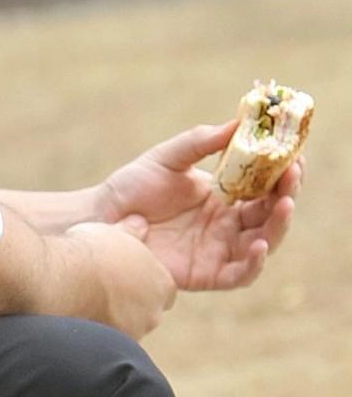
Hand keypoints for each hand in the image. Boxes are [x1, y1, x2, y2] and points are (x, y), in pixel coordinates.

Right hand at [65, 218, 176, 338]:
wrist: (57, 279)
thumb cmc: (86, 253)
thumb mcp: (113, 232)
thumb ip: (131, 232)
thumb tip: (139, 223)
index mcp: (162, 284)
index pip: (163, 290)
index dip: (143, 283)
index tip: (124, 276)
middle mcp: (153, 313)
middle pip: (146, 312)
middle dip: (129, 304)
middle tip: (102, 289)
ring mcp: (130, 333)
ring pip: (125, 328)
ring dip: (110, 319)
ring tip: (83, 302)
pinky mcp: (106, 348)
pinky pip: (104, 342)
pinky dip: (93, 331)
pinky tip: (74, 316)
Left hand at [95, 123, 302, 290]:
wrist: (101, 217)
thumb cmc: (133, 186)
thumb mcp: (168, 157)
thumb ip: (201, 141)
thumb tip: (238, 122)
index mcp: (226, 197)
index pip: (267, 186)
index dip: (285, 173)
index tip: (295, 156)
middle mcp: (228, 225)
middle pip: (271, 214)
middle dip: (287, 195)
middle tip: (291, 176)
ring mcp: (218, 250)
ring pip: (263, 243)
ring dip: (278, 226)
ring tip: (282, 204)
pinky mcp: (205, 274)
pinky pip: (239, 274)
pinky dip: (254, 263)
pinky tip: (258, 245)